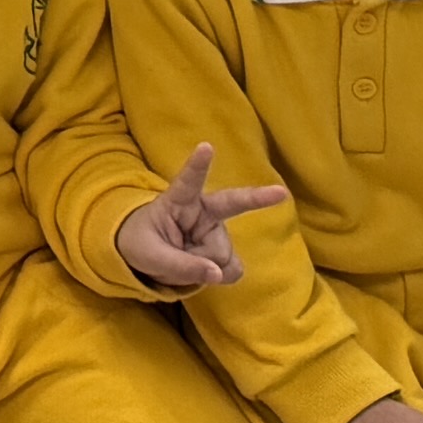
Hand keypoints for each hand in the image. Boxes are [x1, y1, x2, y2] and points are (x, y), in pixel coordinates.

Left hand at [113, 146, 290, 293]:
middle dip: (258, 197)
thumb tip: (218, 273)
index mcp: (177, 200)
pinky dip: (218, 276)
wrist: (144, 258)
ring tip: (181, 264)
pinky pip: (232, 269)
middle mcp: (203, 212)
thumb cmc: (141, 244)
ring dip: (202, 267)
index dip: (198, 164)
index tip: (207, 146)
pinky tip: (203, 272)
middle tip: (281, 192)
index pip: (188, 180)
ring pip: (221, 255)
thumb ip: (179, 265)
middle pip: (233, 204)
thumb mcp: (149, 255)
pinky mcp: (224, 252)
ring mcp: (216, 231)